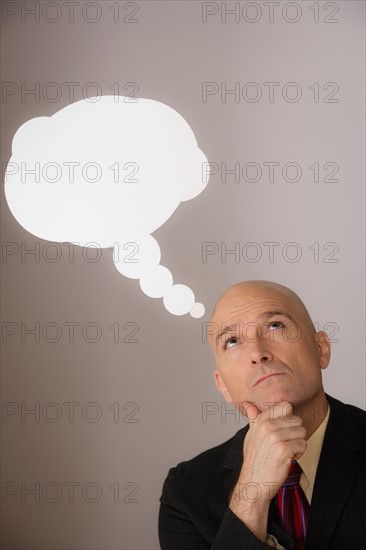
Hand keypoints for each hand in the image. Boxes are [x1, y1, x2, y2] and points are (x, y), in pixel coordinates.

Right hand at [229, 401, 306, 540]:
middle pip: (297, 420)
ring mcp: (275, 437)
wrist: (254, 483)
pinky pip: (303, 444)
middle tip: (285, 443)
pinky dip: (299, 453)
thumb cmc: (254, 460)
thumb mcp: (251, 436)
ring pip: (302, 431)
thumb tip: (247, 404)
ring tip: (286, 451)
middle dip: (295, 433)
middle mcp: (267, 426)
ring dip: (298, 443)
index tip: (283, 429)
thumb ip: (253, 418)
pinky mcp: (284, 450)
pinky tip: (289, 458)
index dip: (288, 419)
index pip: (285, 406)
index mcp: (261, 420)